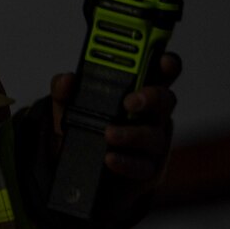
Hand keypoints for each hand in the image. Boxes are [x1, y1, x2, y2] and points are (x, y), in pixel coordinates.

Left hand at [49, 50, 181, 190]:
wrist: (78, 168)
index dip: (165, 64)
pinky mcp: (148, 169)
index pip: (159, 73)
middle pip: (165, 100)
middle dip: (151, 97)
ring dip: (132, 134)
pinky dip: (126, 162)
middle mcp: (151, 115)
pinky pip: (144, 166)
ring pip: (154, 135)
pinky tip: (110, 159)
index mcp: (137, 91)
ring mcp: (152, 142)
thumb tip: (66, 80)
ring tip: (109, 134)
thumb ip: (65, 91)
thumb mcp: (68, 107)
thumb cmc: (85, 129)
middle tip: (130, 101)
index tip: (161, 59)